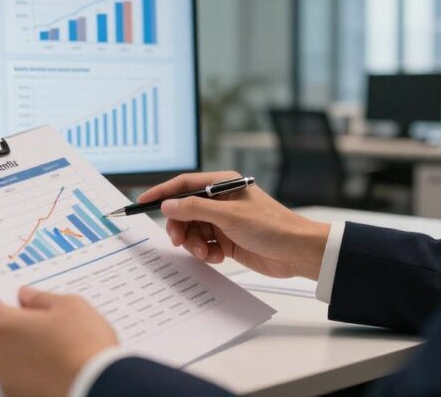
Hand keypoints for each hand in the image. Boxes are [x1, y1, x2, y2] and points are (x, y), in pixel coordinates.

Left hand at [0, 287, 117, 396]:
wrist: (98, 388)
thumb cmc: (83, 348)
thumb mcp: (70, 306)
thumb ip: (42, 298)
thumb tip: (29, 297)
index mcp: (4, 326)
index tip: (11, 300)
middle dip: (19, 327)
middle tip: (48, 326)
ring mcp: (6, 379)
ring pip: (9, 357)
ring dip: (26, 351)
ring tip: (59, 351)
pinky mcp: (17, 396)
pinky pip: (20, 378)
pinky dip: (34, 373)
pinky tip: (59, 369)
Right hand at [139, 171, 331, 279]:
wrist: (297, 252)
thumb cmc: (271, 226)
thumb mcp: (229, 216)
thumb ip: (194, 209)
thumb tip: (168, 205)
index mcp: (223, 184)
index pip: (184, 184)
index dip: (163, 193)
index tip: (143, 203)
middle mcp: (222, 201)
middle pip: (185, 211)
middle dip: (180, 227)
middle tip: (178, 240)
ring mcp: (224, 221)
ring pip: (193, 230)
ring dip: (194, 243)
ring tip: (206, 252)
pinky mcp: (228, 240)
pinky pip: (205, 244)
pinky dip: (206, 252)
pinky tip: (217, 257)